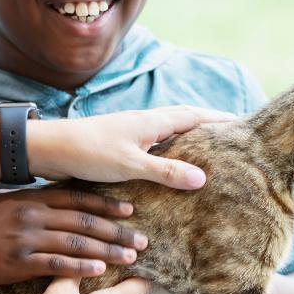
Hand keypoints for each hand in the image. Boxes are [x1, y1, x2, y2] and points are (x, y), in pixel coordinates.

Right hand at [0, 188, 147, 288]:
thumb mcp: (5, 202)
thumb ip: (34, 201)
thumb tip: (60, 198)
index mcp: (31, 197)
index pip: (78, 197)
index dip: (107, 204)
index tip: (131, 210)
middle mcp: (32, 214)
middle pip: (84, 221)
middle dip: (117, 230)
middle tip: (142, 239)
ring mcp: (25, 238)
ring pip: (76, 242)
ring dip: (107, 250)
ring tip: (130, 257)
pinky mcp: (17, 263)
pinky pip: (56, 265)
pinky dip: (80, 268)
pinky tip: (99, 271)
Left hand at [30, 106, 235, 189]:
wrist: (50, 149)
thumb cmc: (89, 152)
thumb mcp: (131, 165)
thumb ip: (165, 172)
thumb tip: (203, 177)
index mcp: (152, 122)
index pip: (195, 116)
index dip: (219, 119)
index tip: (243, 123)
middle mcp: (145, 123)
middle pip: (185, 120)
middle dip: (209, 126)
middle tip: (232, 139)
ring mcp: (133, 133)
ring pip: (170, 133)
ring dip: (190, 139)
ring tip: (209, 154)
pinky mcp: (121, 146)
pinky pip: (156, 146)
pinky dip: (170, 153)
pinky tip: (170, 168)